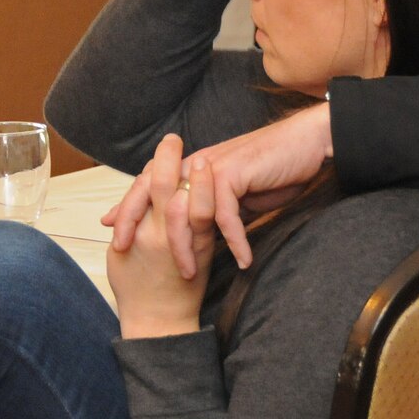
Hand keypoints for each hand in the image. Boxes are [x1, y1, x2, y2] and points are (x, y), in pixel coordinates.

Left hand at [105, 104, 332, 272]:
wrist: (305, 143)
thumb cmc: (272, 168)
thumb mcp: (235, 191)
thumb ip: (212, 207)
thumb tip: (199, 229)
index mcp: (191, 167)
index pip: (148, 186)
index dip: (128, 209)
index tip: (113, 234)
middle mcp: (196, 164)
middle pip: (154, 196)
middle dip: (136, 225)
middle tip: (125, 255)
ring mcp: (213, 169)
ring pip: (186, 211)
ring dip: (188, 247)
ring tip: (189, 275)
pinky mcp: (235, 175)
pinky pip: (227, 216)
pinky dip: (236, 242)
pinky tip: (243, 262)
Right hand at [107, 134, 219, 337]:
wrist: (156, 322)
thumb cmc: (137, 290)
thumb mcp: (126, 254)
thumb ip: (133, 226)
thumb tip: (137, 206)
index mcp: (137, 228)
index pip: (145, 186)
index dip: (158, 164)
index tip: (168, 145)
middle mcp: (152, 232)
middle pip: (159, 186)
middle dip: (167, 160)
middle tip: (173, 139)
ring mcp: (174, 242)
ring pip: (183, 201)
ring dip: (194, 177)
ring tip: (202, 156)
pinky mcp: (198, 253)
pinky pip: (206, 221)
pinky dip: (210, 200)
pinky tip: (218, 186)